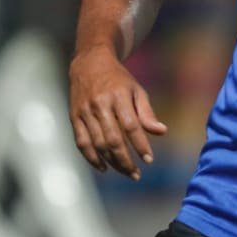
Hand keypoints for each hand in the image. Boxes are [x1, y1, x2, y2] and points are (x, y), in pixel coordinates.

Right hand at [68, 46, 166, 179]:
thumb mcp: (136, 90)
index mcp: (118, 96)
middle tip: (136, 174)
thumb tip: (161, 132)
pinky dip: (92, 158)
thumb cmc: (118, 79)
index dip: (140, 145)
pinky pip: (82, 143)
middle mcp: (100, 105)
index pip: (131, 126)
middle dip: (125, 160)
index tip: (149, 159)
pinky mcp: (74, 118)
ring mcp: (85, 112)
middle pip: (113, 139)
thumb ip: (147, 112)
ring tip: (125, 172)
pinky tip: (104, 167)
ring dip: (112, 162)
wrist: (89, 63)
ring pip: (98, 144)